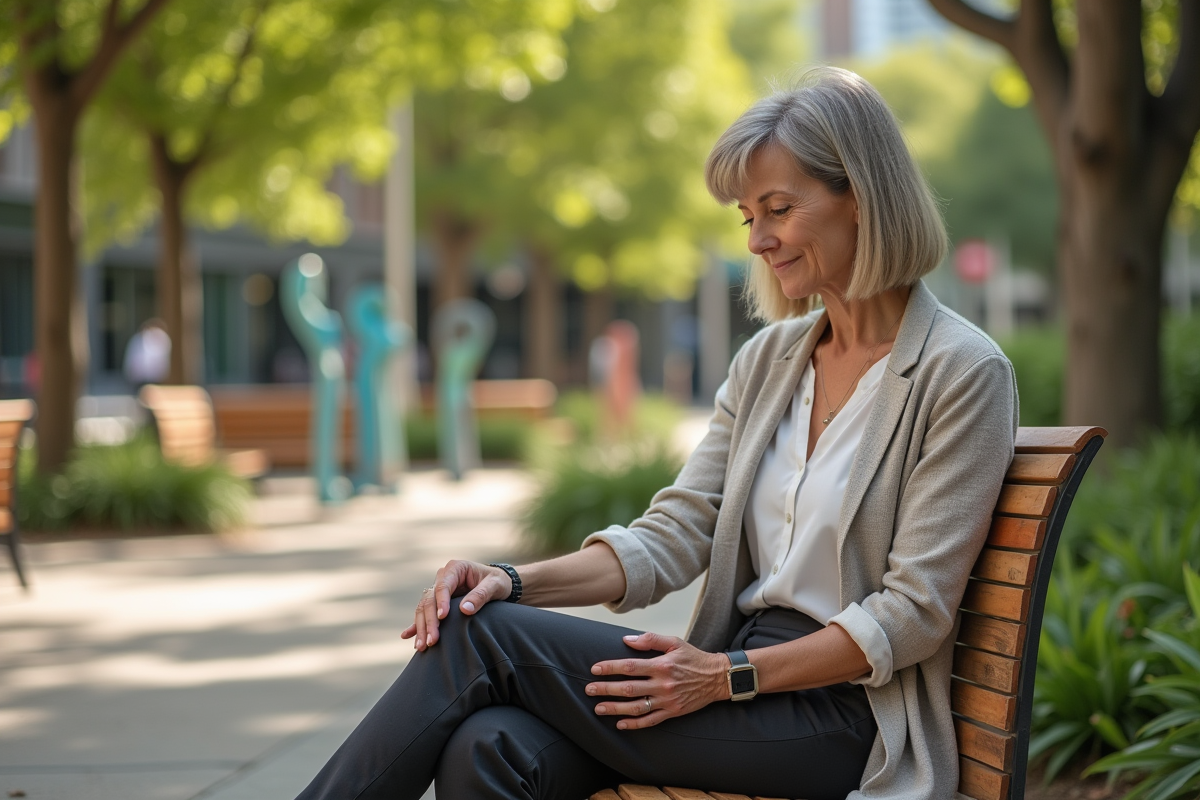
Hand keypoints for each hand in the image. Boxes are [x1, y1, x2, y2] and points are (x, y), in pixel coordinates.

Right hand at [400, 560, 513, 651]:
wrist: (499, 585)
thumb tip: (464, 609)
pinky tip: (407, 636)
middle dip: (430, 621)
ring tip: (422, 646)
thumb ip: (480, 595)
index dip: (441, 602)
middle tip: (432, 641)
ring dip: (422, 627)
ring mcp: (438, 590)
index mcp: (455, 568)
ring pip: (424, 608)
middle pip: (430, 599)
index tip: (443, 618)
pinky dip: (416, 625)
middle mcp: (443, 578)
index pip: (443, 586)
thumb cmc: (498, 582)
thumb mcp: (494, 586)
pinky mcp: (438, 602)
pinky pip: (424, 614)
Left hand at [585, 632, 730, 729]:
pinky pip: (650, 721)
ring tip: (598, 708)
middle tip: (589, 690)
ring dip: (615, 709)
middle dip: (606, 689)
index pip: (630, 667)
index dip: (610, 668)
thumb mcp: (674, 642)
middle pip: (629, 689)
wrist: (718, 678)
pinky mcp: (672, 712)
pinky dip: (634, 724)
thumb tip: (626, 640)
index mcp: (661, 665)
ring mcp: (667, 700)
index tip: (595, 669)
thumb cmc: (694, 658)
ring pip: (636, 707)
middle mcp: (663, 684)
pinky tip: (620, 723)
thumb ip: (650, 640)